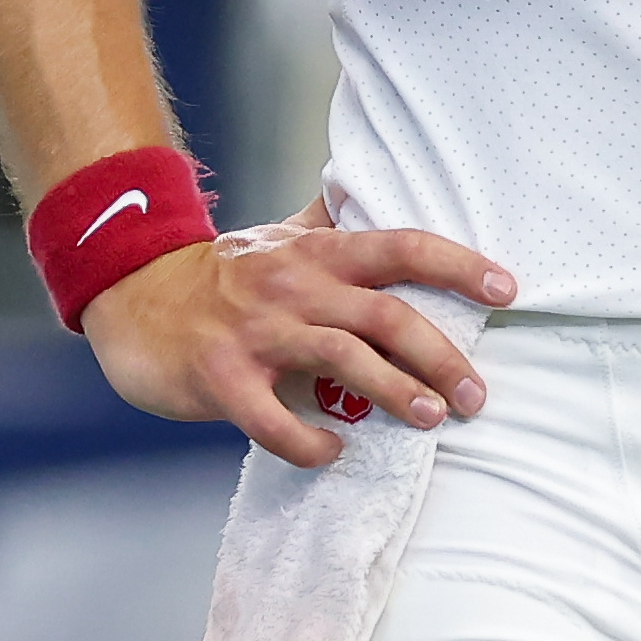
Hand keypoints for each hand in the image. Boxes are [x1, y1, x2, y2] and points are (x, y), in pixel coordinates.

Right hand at [83, 198, 515, 466]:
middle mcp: (292, 284)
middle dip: (439, 354)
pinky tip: (333, 453)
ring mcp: (255, 330)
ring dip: (392, 391)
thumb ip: (329, 219)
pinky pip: (272, 418)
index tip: (507, 289)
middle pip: (382, 312)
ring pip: (339, 358)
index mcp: (316, 250)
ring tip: (430, 420)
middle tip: (476, 395)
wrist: (132, 298)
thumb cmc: (222, 274)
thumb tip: (370, 188)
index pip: (400, 247)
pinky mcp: (219, 377)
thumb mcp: (279, 236)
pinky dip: (307, 442)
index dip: (458, 265)